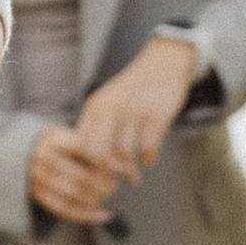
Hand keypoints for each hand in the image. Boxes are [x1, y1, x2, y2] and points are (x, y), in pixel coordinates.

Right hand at [28, 123, 127, 224]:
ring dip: (97, 199)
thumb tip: (123, 167)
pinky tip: (105, 215)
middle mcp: (43, 158)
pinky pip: (65, 210)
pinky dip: (87, 215)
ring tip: (107, 194)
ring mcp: (38, 178)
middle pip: (81, 177)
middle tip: (114, 184)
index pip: (83, 149)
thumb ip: (97, 147)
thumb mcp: (74, 136)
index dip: (104, 161)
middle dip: (104, 185)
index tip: (121, 169)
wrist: (27, 152)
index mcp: (53, 139)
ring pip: (74, 195)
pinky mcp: (39, 195)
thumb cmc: (62, 145)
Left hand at [72, 36, 198, 180]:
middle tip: (113, 182)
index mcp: (95, 107)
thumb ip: (102, 130)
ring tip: (133, 177)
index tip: (95, 175)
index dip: (86, 164)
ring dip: (129, 171)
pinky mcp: (156, 116)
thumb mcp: (110, 103)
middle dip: (105, 172)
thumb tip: (100, 166)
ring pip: (124, 154)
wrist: (163, 62)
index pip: (82, 143)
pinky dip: (148, 159)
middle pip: (99, 152)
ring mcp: (133, 112)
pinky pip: (148, 148)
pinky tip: (149, 159)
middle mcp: (110, 109)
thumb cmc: (134, 90)